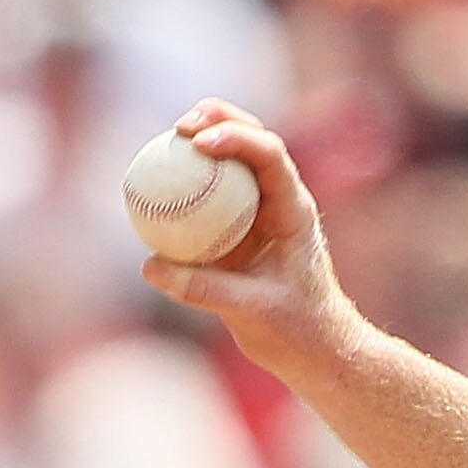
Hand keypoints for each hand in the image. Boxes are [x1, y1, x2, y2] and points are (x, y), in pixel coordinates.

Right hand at [137, 102, 366, 379]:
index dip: (236, 138)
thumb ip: (205, 290)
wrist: (315, 349)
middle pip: (253, 137)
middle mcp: (279, 201)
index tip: (198, 142)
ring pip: (232, 157)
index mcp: (294, 211)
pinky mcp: (237, 225)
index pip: (271, 156)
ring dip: (202, 136)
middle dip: (218, 118)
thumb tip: (151, 267)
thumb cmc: (298, 330)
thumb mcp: (254, 312)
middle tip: (179, 127)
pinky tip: (155, 180)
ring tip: (168, 138)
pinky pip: (208, 190)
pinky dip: (186, 176)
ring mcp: (258, 209)